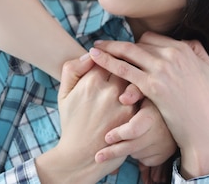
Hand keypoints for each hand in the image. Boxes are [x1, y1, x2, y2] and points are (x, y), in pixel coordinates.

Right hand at [36, 55, 135, 182]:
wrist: (81, 155)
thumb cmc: (72, 121)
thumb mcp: (64, 93)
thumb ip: (72, 69)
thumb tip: (90, 53)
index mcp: (91, 81)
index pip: (109, 55)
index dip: (112, 55)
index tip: (112, 58)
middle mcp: (109, 90)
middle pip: (125, 64)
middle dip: (126, 63)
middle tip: (127, 66)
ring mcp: (124, 104)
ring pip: (137, 78)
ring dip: (135, 77)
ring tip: (130, 82)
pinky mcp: (135, 117)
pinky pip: (144, 95)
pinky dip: (143, 91)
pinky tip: (140, 93)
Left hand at [90, 33, 208, 178]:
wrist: (204, 130)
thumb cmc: (206, 104)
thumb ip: (198, 52)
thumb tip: (188, 42)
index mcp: (184, 49)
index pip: (150, 39)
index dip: (135, 45)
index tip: (123, 50)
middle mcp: (173, 55)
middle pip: (137, 45)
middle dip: (118, 45)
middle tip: (101, 44)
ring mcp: (163, 69)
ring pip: (128, 52)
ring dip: (108, 48)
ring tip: (94, 48)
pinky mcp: (153, 86)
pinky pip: (125, 69)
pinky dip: (107, 61)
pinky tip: (94, 58)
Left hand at [95, 98, 175, 166]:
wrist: (175, 113)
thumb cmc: (151, 100)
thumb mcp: (144, 91)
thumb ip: (133, 91)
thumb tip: (123, 99)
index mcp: (153, 114)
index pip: (134, 129)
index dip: (119, 134)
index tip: (106, 138)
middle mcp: (161, 131)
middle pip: (132, 147)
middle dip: (114, 152)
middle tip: (99, 156)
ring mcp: (164, 145)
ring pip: (137, 154)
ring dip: (127, 150)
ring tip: (121, 141)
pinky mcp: (165, 155)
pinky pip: (145, 160)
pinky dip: (138, 155)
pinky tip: (136, 145)